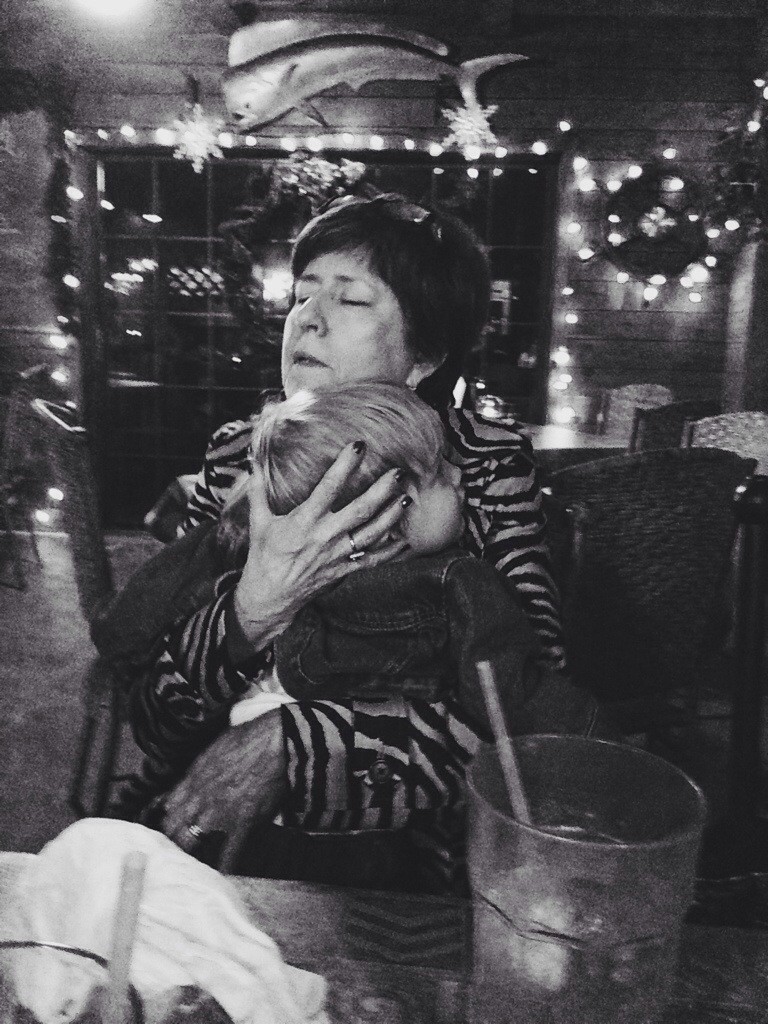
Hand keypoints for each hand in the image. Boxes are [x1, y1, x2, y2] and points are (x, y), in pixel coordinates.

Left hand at [160, 710, 287, 870]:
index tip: (166, 825)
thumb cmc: (249, 738)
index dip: (165, 818)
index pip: (166, 807)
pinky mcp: (242, 824)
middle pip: (172, 829)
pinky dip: (225, 865)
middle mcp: (199, 800)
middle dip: (170, 840)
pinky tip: (221, 875)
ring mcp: (219, 814)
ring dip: (190, 854)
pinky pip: (229, 853)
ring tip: (188, 866)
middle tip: (173, 851)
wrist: (276, 744)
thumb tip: (193, 774)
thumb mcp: (214, 746)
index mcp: (192, 778)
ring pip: (191, 844)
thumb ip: (199, 766)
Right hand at [234, 442, 410, 645]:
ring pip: (372, 534)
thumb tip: (253, 461)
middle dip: (381, 491)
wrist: (269, 596)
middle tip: (399, 473)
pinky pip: (373, 561)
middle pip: (360, 510)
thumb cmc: (264, 556)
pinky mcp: (344, 570)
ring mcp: (338, 555)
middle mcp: (325, 536)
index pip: (328, 488)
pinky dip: (391, 552)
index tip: (359, 446)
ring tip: (407, 498)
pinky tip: (406, 540)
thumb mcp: (258, 521)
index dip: (345, 466)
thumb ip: (258, 490)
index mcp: (304, 521)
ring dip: (392, 516)